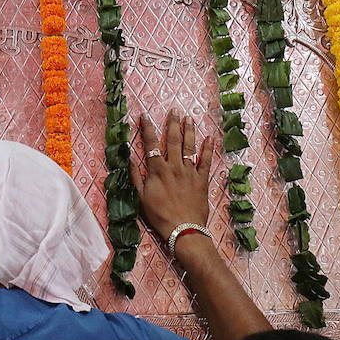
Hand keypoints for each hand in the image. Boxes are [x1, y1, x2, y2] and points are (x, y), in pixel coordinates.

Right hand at [131, 109, 211, 239]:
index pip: (151, 144)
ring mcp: (190, 172)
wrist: (183, 229)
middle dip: (172, 124)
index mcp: (158, 170)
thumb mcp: (141, 198)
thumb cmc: (159, 215)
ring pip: (189, 147)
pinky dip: (208, 149)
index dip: (148, 129)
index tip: (144, 116)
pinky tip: (210, 138)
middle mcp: (174, 167)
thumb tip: (129, 159)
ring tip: (189, 118)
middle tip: (174, 110)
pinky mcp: (202, 180)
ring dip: (189, 131)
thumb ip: (135, 177)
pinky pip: (206, 161)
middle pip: (173, 140)